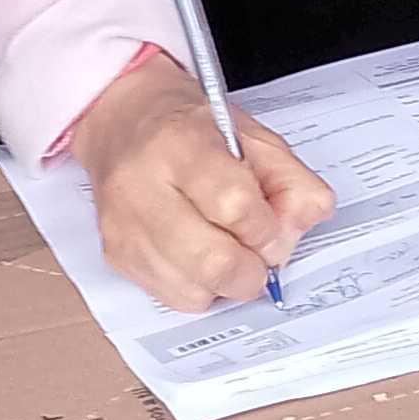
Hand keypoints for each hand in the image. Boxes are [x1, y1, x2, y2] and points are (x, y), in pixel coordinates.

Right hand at [67, 51, 334, 309]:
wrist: (125, 122)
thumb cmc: (193, 129)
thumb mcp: (252, 136)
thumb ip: (290, 179)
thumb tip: (302, 222)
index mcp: (179, 144)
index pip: (234, 204)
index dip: (266, 228)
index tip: (271, 226)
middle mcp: (141, 187)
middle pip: (211, 260)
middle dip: (251, 269)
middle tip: (257, 254)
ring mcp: (124, 226)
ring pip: (193, 289)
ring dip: (225, 282)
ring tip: (226, 249)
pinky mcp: (116, 255)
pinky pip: (173, 297)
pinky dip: (199, 286)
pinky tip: (198, 256)